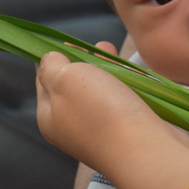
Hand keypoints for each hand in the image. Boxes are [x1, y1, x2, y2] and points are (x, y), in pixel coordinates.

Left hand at [36, 46, 165, 172]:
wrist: (144, 148)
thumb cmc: (101, 111)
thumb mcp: (65, 78)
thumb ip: (51, 66)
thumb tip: (48, 60)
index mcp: (49, 116)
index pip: (43, 80)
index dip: (53, 57)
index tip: (67, 41)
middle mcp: (71, 125)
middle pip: (72, 85)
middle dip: (82, 61)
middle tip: (94, 44)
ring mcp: (99, 129)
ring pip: (98, 91)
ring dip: (104, 69)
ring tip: (111, 49)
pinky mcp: (125, 129)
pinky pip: (120, 101)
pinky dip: (123, 83)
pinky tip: (130, 72)